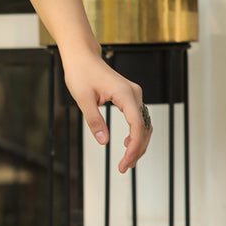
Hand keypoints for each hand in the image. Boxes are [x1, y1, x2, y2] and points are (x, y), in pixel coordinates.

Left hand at [62, 51, 151, 172]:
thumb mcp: (83, 99)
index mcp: (124, 94)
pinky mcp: (129, 96)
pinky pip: (138, 118)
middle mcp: (134, 94)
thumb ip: (94, 120)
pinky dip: (136, 133)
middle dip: (137, 150)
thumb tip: (104, 141)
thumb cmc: (81, 73)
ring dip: (138, 143)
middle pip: (144, 127)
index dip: (133, 147)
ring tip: (127, 161)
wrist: (82, 57)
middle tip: (124, 167)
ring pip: (144, 124)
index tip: (125, 162)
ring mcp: (134, 94)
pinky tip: (127, 144)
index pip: (137, 125)